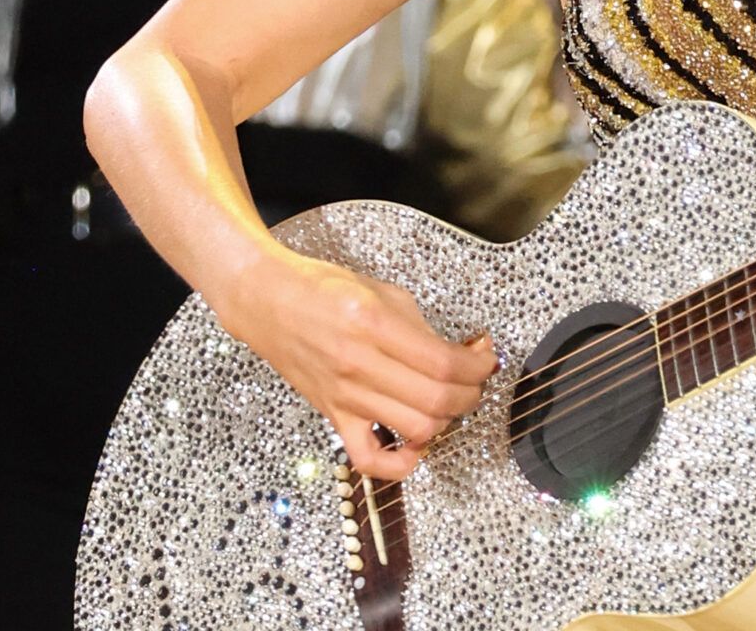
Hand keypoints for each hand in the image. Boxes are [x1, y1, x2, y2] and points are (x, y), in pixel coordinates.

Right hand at [218, 250, 495, 480]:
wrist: (268, 303)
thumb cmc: (324, 290)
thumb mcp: (383, 292)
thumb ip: (423, 328)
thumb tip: (465, 353)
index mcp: (374, 325)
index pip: (444, 363)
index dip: (478, 366)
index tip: (487, 358)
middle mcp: (359, 365)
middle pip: (437, 401)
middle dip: (470, 393)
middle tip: (475, 379)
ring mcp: (344, 396)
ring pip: (415, 430)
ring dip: (447, 420)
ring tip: (449, 401)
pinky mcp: (332, 416)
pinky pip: (367, 459)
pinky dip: (399, 464)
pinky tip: (415, 445)